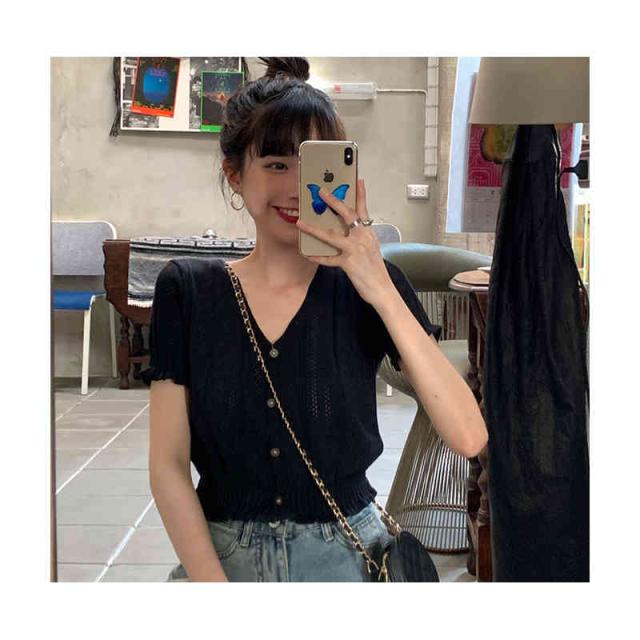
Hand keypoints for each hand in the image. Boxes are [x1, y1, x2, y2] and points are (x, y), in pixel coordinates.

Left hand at [295, 178, 394, 307]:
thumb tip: (349, 230)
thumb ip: (361, 237)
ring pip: (331, 235)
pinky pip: (328, 259)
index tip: (358, 180)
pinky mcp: (348, 263)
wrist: (382, 289)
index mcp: (369, 233)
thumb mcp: (372, 248)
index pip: (364, 210)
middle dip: (333, 201)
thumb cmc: (376, 270)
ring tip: (301, 223)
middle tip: (321, 191)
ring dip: (313, 229)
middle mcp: (362, 238)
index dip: (361, 195)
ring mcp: (355, 250)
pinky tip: (308, 254)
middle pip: (347, 215)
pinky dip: (318, 257)